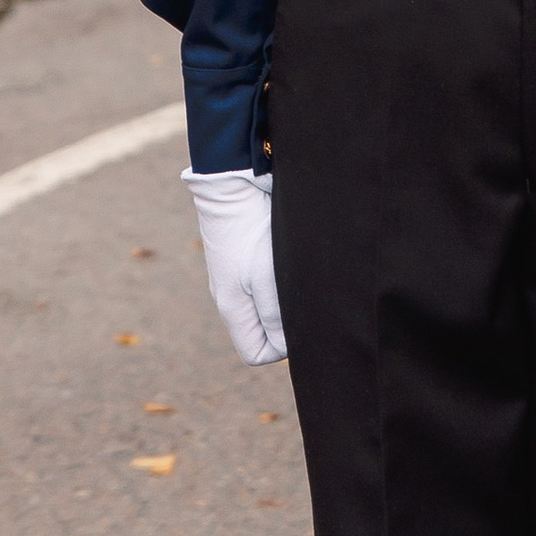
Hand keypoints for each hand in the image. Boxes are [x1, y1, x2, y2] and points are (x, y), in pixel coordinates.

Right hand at [181, 168, 285, 365]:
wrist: (234, 182)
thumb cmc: (250, 230)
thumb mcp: (266, 277)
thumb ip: (276, 317)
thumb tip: (287, 346)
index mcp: (232, 308)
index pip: (256, 353)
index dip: (281, 347)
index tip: (298, 322)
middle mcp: (232, 297)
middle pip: (263, 331)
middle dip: (287, 323)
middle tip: (304, 296)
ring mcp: (237, 276)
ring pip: (268, 305)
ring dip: (286, 296)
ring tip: (298, 274)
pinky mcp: (246, 256)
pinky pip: (266, 281)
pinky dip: (282, 277)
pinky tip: (292, 258)